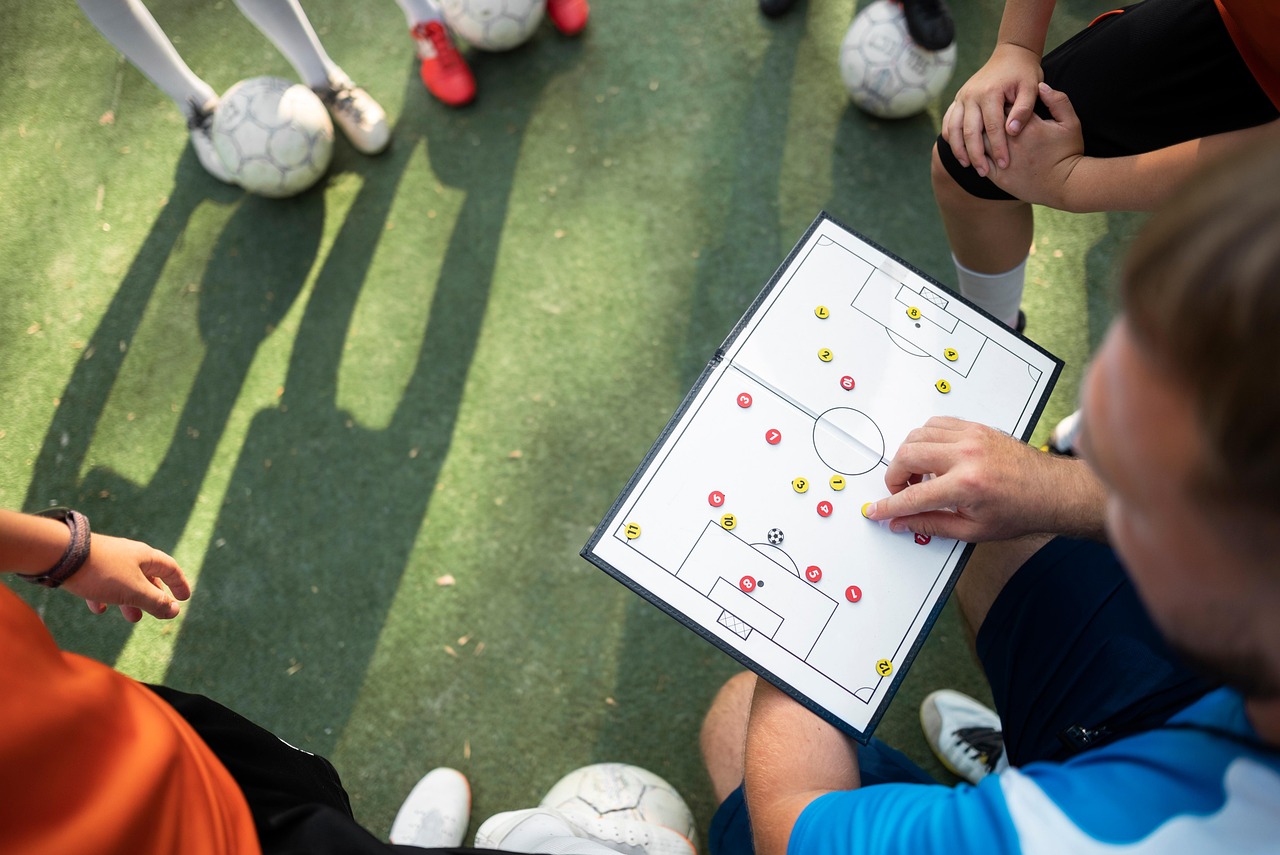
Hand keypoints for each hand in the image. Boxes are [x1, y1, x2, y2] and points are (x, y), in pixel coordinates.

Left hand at [60, 534, 190, 621]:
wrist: (61, 556)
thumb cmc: (103, 572)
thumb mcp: (134, 591)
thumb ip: (156, 602)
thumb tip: (175, 611)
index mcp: (145, 557)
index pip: (170, 569)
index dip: (179, 584)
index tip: (184, 598)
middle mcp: (129, 556)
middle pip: (149, 576)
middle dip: (154, 596)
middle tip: (157, 611)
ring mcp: (109, 560)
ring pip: (126, 582)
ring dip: (132, 601)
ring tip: (133, 617)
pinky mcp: (89, 566)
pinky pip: (104, 583)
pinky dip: (107, 597)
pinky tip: (100, 609)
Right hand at [862, 416, 1104, 541]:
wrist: (1052, 491)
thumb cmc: (1020, 511)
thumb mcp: (973, 530)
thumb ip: (931, 524)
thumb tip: (901, 523)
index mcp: (966, 485)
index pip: (912, 496)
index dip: (889, 506)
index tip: (876, 510)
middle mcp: (966, 455)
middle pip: (907, 455)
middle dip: (895, 476)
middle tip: (901, 491)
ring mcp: (971, 436)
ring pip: (917, 435)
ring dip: (908, 456)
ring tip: (918, 475)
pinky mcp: (975, 427)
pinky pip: (936, 424)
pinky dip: (926, 438)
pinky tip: (933, 456)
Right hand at [942, 43, 1042, 177]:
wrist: (1011, 54)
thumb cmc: (1024, 74)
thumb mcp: (1031, 87)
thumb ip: (1024, 109)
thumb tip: (1012, 131)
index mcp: (990, 92)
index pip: (992, 127)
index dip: (998, 148)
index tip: (1005, 165)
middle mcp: (971, 95)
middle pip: (969, 131)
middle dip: (976, 155)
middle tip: (984, 173)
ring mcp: (962, 97)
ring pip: (953, 128)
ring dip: (959, 149)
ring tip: (968, 165)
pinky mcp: (958, 99)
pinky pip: (948, 121)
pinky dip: (950, 138)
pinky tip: (959, 151)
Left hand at [986, 82, 1085, 207]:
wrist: (1066, 185)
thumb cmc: (1069, 152)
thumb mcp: (1071, 123)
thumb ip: (1058, 101)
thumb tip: (1040, 86)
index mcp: (1027, 126)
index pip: (1005, 106)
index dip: (1002, 102)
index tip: (1003, 101)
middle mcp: (1012, 142)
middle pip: (988, 123)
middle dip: (986, 117)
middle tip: (986, 114)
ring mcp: (1003, 160)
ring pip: (981, 143)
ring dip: (978, 135)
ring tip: (978, 129)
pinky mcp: (999, 177)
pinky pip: (980, 162)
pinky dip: (976, 154)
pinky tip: (976, 149)